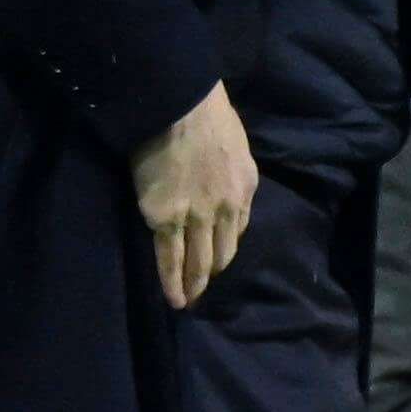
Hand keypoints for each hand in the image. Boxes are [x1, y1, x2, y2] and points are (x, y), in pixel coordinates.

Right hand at [132, 82, 257, 309]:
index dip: (226, 249)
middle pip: (222, 254)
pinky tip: (172, 297)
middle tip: (206, 293)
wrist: (181, 107)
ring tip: (189, 303)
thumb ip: (231, 174)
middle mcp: (227, 210)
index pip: (238, 231)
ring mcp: (196, 217)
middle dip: (214, 275)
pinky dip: (171, 281)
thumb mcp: (236, 146)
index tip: (217, 263)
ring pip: (198, 262)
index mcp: (245, 190)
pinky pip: (168, 257)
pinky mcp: (165, 218)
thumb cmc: (206, 114)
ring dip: (195, 286)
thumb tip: (219, 187)